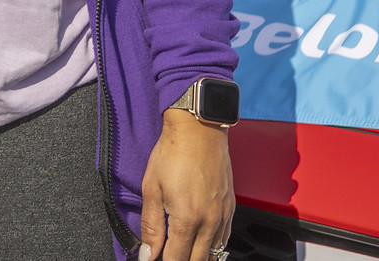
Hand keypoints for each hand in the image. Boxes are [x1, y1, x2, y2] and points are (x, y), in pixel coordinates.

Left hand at [138, 108, 232, 260]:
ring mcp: (223, 216)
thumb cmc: (173, 153)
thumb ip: (151, 226)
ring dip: (197, 257)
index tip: (153, 259)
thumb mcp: (151, 189)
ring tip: (181, 251)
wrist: (199, 130)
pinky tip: (200, 243)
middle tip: (167, 254)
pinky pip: (224, 239)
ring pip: (214, 253)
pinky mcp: (230, 208)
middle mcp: (210, 221)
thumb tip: (148, 253)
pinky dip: (212, 246)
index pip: (177, 259)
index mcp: (187, 219)